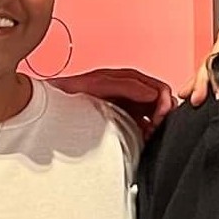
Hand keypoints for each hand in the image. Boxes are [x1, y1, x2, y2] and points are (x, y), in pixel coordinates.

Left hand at [50, 67, 177, 137]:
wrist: (53, 104)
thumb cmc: (72, 91)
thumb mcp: (99, 84)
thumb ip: (127, 85)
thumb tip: (152, 93)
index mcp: (129, 79)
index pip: (159, 88)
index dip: (165, 103)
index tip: (160, 118)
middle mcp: (131, 91)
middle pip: (160, 102)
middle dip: (163, 115)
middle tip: (157, 129)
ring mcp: (127, 105)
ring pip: (153, 115)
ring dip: (156, 125)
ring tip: (150, 136)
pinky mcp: (123, 119)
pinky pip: (143, 125)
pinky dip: (148, 133)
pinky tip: (143, 140)